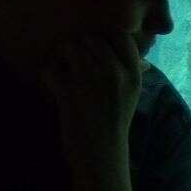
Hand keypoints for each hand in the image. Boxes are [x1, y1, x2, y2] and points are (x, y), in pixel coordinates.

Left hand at [39, 30, 143, 163]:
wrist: (102, 155)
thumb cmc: (115, 125)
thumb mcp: (132, 97)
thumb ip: (132, 73)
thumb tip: (142, 60)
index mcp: (133, 73)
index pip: (120, 34)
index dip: (105, 36)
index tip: (96, 49)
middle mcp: (114, 71)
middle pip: (89, 38)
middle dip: (78, 48)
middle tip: (73, 65)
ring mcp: (90, 80)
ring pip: (68, 47)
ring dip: (60, 58)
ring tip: (63, 74)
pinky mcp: (68, 92)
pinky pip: (51, 68)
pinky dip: (48, 76)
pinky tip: (54, 88)